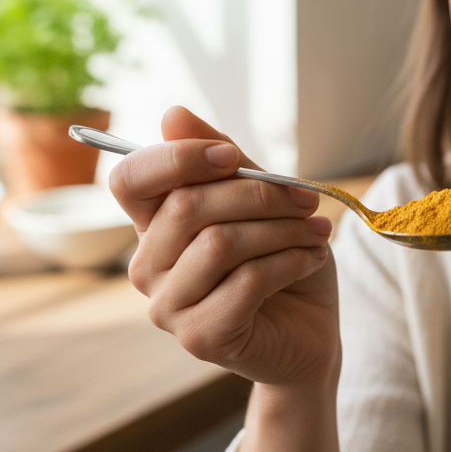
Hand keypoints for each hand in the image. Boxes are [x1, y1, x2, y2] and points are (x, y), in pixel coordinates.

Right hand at [109, 106, 339, 386]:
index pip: (131, 179)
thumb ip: (222, 162)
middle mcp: (148, 267)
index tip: (233, 157)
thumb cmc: (284, 261)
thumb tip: (173, 114)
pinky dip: (290, 262)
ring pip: (219, 243)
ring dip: (283, 230)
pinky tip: (313, 259)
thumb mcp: (262, 201)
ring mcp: (168, 307)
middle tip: (308, 199)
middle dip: (259, 194)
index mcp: (155, 226)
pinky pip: (246, 282)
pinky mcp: (199, 337)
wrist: (312, 332)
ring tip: (319, 231)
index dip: (178, 157)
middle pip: (187, 205)